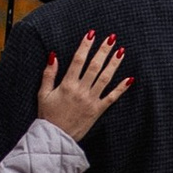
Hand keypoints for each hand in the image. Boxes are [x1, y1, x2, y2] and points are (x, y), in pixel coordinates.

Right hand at [38, 29, 131, 144]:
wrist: (55, 138)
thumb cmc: (48, 116)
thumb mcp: (43, 94)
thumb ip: (49, 74)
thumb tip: (52, 55)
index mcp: (67, 85)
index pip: (78, 60)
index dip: (85, 46)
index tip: (91, 34)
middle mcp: (80, 90)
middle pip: (94, 66)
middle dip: (103, 50)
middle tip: (111, 38)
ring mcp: (91, 100)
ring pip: (105, 78)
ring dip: (113, 64)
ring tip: (121, 51)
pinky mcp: (98, 110)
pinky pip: (112, 98)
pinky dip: (121, 88)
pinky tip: (129, 78)